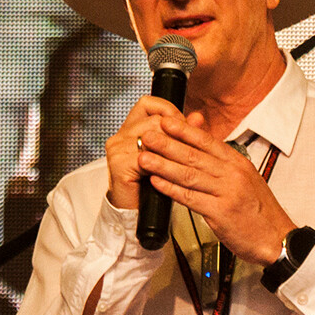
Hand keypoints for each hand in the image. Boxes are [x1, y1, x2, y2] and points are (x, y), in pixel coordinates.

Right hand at [104, 95, 185, 211]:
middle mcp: (120, 136)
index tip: (184, 123)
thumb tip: (197, 117)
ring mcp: (117, 150)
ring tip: (185, 159)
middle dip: (176, 132)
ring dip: (173, 148)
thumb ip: (182, 133)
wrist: (135, 211)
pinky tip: (172, 170)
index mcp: (130, 128)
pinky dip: (163, 164)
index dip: (169, 111)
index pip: (148, 104)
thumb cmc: (152, 184)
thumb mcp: (169, 154)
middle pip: (154, 120)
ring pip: (152, 137)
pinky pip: (146, 158)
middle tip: (191, 145)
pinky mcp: (119, 165)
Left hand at [137, 112, 296, 262]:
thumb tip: (204, 148)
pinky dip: (172, 190)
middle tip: (147, 136)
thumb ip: (224, 164)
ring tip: (144, 158)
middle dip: (167, 144)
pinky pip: (191, 198)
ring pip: (189, 175)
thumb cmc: (260, 212)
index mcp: (238, 164)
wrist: (277, 238)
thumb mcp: (247, 180)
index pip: (208, 141)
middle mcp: (233, 175)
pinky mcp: (221, 213)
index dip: (185, 131)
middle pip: (194, 156)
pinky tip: (157, 183)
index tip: (166, 122)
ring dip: (163, 165)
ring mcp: (227, 193)